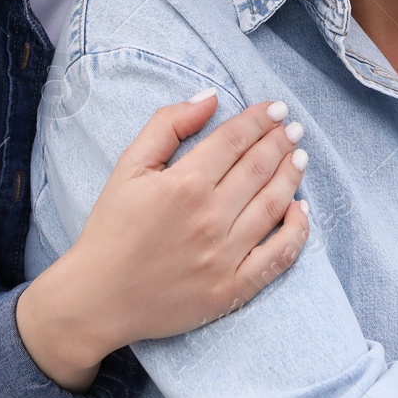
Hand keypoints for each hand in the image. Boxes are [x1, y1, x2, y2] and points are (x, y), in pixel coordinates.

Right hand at [16, 92, 308, 390]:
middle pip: (259, 168)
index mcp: (184, 184)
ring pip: (274, 205)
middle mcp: (210, 218)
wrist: (97, 299)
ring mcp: (224, 256)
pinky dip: (296, 230)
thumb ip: (167, 125)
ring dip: (292, 176)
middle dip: (281, 142)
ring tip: (299, 157)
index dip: (259, 119)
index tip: (276, 108)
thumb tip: (209, 97)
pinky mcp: (232, 289)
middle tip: (294, 128)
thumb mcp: (128, 166)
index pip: (235, 140)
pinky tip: (300, 210)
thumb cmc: (111, 229)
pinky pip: (278, 256)